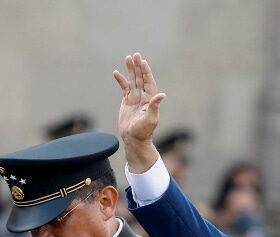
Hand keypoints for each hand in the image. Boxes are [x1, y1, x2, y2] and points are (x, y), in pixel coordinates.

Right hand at [113, 52, 165, 173]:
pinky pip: (124, 88)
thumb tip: (162, 95)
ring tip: (127, 58)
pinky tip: (117, 73)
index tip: (143, 61)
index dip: (146, 72)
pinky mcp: (127, 102)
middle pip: (140, 78)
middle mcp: (143, 97)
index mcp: (150, 99)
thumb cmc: (144, 131)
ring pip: (132, 80)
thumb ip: (155, 106)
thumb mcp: (151, 119)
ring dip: (130, 70)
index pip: (148, 82)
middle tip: (135, 55)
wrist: (133, 139)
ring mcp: (135, 98)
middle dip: (138, 67)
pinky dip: (121, 80)